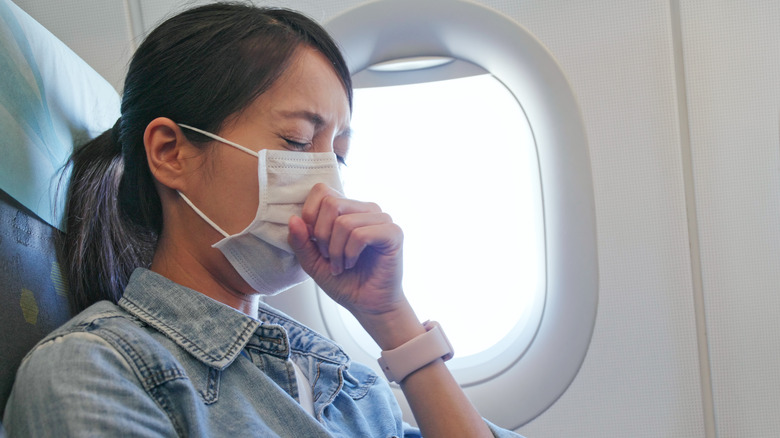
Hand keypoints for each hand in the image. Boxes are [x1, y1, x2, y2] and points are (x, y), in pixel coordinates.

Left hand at [288, 183, 405, 319]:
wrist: (368, 306)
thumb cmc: (344, 282)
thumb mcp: (312, 261)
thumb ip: (301, 241)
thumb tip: (293, 219)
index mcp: (347, 209)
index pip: (322, 190)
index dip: (310, 215)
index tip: (315, 242)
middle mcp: (366, 208)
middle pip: (331, 203)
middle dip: (322, 236)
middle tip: (329, 257)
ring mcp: (382, 219)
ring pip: (344, 222)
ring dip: (336, 251)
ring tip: (341, 265)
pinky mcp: (393, 233)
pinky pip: (360, 234)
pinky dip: (350, 253)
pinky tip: (352, 263)